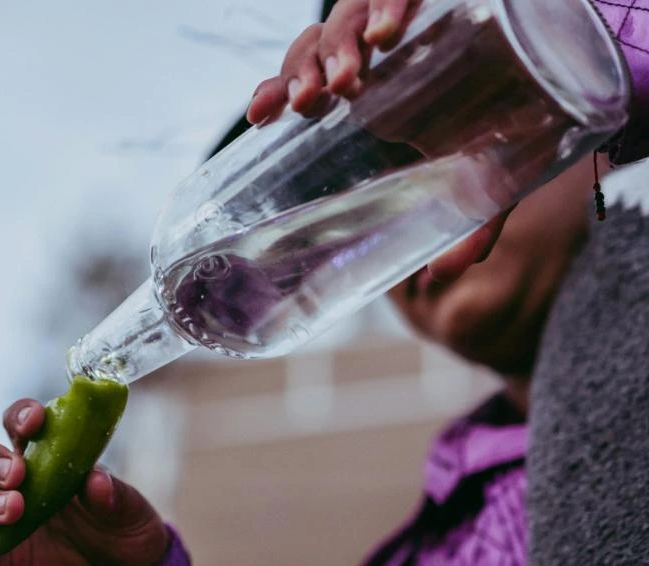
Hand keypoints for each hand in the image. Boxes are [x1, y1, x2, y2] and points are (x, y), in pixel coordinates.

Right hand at [0, 399, 168, 565]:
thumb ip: (115, 496)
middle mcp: (18, 484)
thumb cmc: (126, 533)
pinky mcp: (1, 563)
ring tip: (14, 508)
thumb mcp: (131, 511)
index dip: (21, 415)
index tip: (36, 420)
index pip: (20, 424)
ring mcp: (4, 523)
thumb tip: (95, 481)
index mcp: (49, 457)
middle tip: (17, 471)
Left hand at [246, 0, 510, 282]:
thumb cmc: (508, 115)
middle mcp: (376, 53)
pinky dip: (388, 3)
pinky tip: (388, 35)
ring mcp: (400, 20)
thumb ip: (466, 221)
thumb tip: (443, 277)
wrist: (565, 61)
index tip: (260, 115)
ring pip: (344, 18)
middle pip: (316, 50)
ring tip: (348, 81)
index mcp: (370, 90)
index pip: (306, 81)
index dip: (276, 93)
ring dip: (340, 46)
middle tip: (310, 104)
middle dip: (305, 73)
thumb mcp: (483, 175)